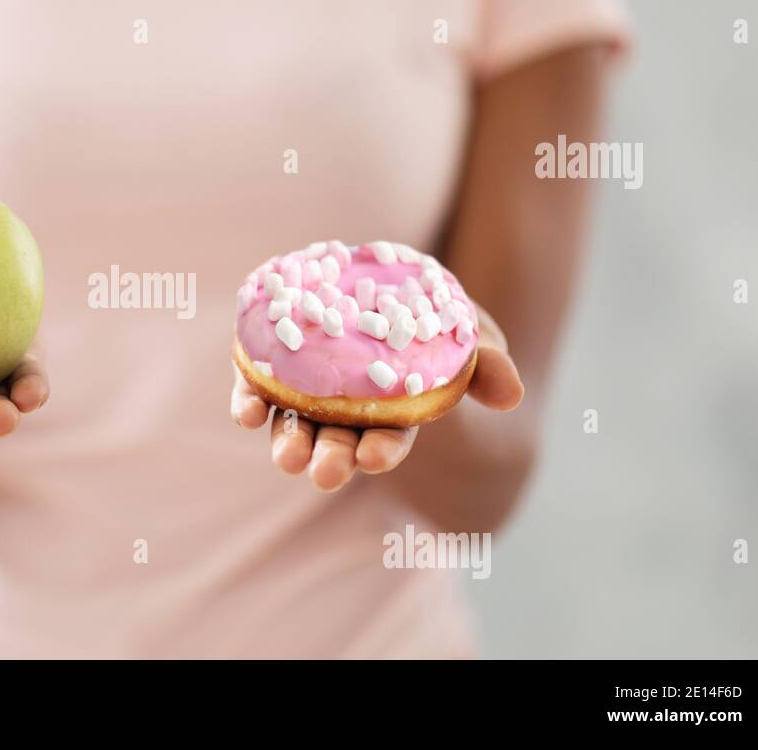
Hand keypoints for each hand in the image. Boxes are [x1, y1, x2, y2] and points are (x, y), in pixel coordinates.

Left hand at [230, 302, 522, 491]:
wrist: (385, 285)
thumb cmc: (435, 319)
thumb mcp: (469, 334)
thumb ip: (486, 363)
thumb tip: (511, 394)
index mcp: (393, 411)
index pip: (388, 438)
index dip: (382, 450)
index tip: (374, 458)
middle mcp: (345, 409)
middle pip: (337, 439)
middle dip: (332, 458)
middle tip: (325, 473)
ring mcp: (305, 391)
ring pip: (293, 423)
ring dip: (288, 441)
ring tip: (287, 457)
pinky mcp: (271, 366)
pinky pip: (257, 387)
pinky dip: (248, 402)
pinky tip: (246, 412)